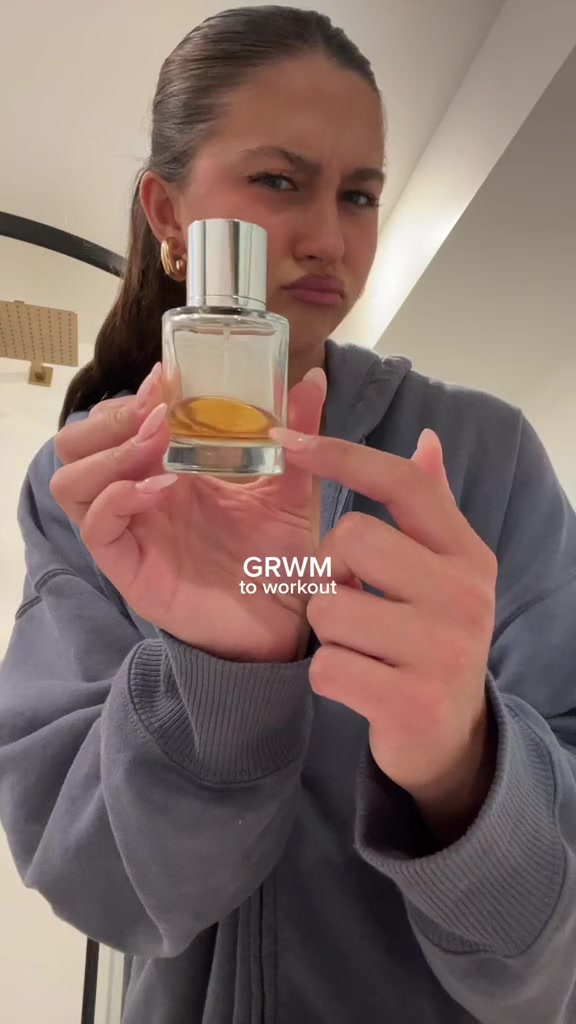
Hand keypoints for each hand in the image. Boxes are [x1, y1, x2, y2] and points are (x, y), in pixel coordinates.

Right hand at [51, 365, 326, 662]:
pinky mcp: (129, 568)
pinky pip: (96, 528)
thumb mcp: (290, 485)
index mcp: (166, 470)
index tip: (168, 376)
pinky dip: (117, 499)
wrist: (286, 619)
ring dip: (109, 451)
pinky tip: (160, 490)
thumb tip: (312, 378)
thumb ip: (297, 433)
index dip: (134, 395)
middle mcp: (138, 496)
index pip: (120, 420)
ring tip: (157, 441)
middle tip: (156, 410)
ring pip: (72, 480)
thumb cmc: (278, 554)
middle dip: (112, 417)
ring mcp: (130, 531)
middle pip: (79, 443)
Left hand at [269, 424, 497, 839]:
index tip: (289, 442)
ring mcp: (444, 651)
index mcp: (468, 555)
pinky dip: (328, 675)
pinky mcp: (412, 703)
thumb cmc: (431, 638)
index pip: (404, 484)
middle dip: (330, 570)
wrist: (452, 736)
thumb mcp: (444, 572)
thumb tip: (427, 440)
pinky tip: (358, 683)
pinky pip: (327, 667)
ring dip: (328, 631)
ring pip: (329, 607)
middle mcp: (465, 596)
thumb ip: (431, 508)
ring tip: (360, 645)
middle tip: (352, 599)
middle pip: (351, 537)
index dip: (342, 456)